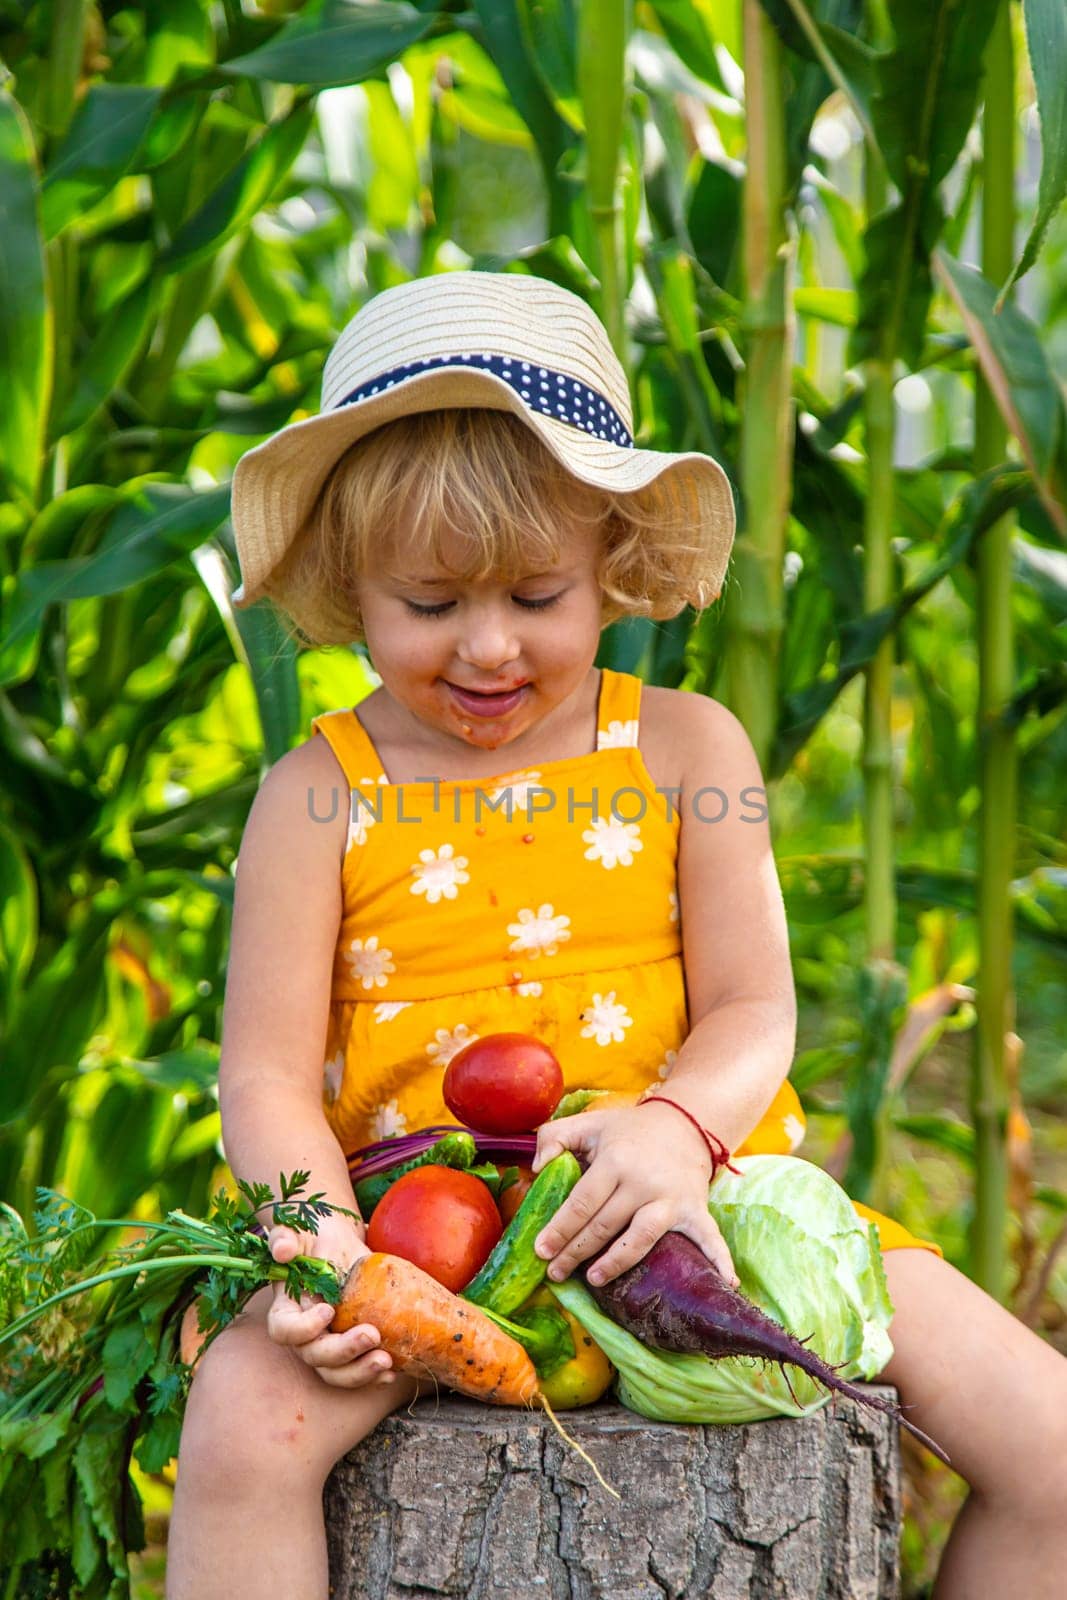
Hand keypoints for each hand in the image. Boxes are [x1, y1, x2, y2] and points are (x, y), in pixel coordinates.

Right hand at [266, 1210, 394, 1390]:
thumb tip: (284, 1251)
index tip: (328, 1309)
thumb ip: (284, 1237)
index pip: (284, 1331)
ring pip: (336, 1373)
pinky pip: (358, 1370)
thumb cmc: (314, 1234)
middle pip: (315, 1357)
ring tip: (386, 1361)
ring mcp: (329, 1343)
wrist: (339, 1241)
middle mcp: (305, 1333)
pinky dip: (375, 1375)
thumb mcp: (296, 1228)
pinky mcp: (352, 1346)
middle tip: (372, 1335)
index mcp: (287, 1308)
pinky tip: (395, 1370)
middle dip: (343, 1351)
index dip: (302, 1329)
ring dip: (360, 1372)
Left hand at [530, 1102, 738, 1288]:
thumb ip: (553, 1138)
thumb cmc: (627, 1130)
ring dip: (617, 1262)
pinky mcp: (695, 1210)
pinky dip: (719, 1260)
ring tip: (594, 1279)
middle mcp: (643, 1182)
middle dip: (576, 1252)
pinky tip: (725, 1283)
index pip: (582, 1202)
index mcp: (615, 1160)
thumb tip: (537, 1169)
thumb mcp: (588, 1123)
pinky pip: (709, 1238)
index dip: (560, 1228)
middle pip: (605, 1225)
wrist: (683, 1122)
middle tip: (555, 1273)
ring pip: (641, 1237)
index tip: (541, 1250)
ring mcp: (671, 1199)